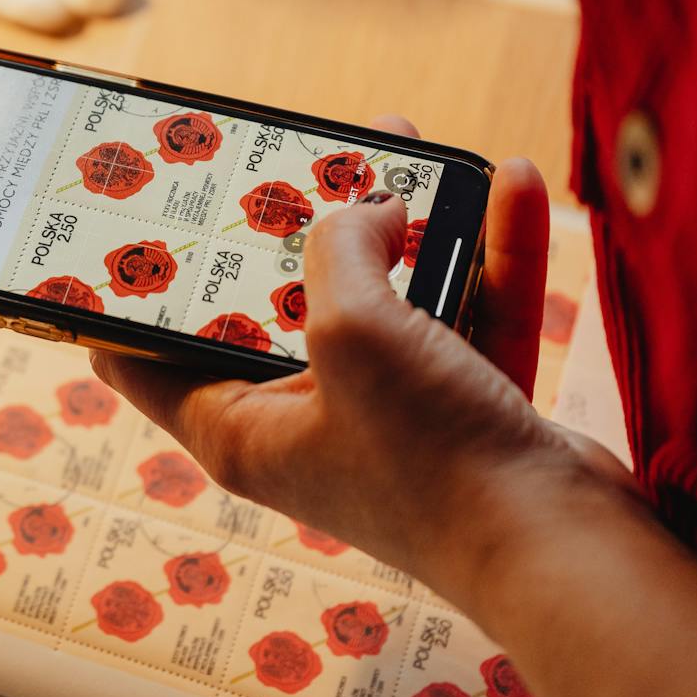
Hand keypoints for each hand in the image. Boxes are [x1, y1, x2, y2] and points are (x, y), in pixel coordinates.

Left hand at [92, 130, 620, 595]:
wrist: (569, 554)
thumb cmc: (434, 461)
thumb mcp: (353, 330)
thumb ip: (339, 249)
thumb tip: (366, 208)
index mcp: (240, 426)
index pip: (146, 355)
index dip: (128, 292)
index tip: (127, 223)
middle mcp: (303, 424)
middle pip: (275, 305)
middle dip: (290, 226)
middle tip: (295, 155)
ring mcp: (388, 418)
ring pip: (383, 299)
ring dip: (401, 223)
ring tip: (403, 142)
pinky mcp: (464, 410)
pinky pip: (468, 314)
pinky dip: (489, 255)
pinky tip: (514, 185)